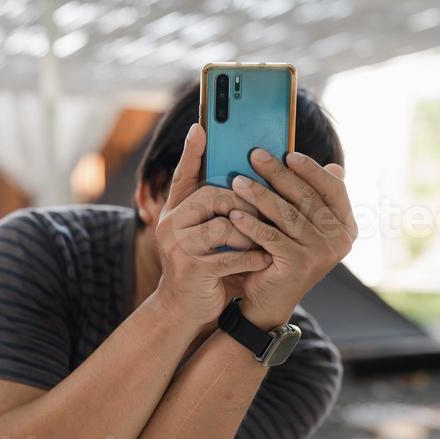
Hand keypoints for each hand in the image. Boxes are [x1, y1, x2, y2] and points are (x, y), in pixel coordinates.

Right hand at [154, 124, 272, 330]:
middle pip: (212, 196)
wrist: (183, 310)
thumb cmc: (204, 268)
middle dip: (245, 202)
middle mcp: (171, 224)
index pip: (182, 175)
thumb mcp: (208, 235)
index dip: (191, 152)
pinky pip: (229, 256)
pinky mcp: (191, 270)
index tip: (200, 127)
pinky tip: (267, 259)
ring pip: (223, 226)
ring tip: (267, 239)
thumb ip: (222, 211)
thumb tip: (253, 180)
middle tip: (268, 208)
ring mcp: (178, 247)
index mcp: (175, 211)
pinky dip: (252, 257)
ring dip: (251, 232)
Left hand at [228, 148, 357, 329]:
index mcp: (346, 226)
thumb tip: (335, 165)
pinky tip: (233, 213)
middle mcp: (340, 240)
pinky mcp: (299, 264)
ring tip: (236, 181)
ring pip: (286, 214)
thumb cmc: (281, 256)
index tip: (288, 153)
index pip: (333, 188)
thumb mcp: (301, 226)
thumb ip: (313, 199)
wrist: (268, 302)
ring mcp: (322, 253)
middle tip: (255, 156)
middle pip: (306, 197)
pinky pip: (270, 236)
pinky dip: (250, 223)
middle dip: (278, 174)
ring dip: (259, 194)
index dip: (311, 169)